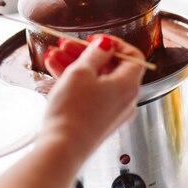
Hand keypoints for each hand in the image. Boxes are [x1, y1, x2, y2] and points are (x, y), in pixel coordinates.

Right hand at [40, 34, 145, 157]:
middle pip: (110, 68)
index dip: (115, 44)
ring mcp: (111, 112)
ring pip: (96, 80)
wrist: (62, 147)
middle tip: (67, 45)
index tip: (96, 40)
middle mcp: (125, 100)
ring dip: (75, 65)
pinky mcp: (97, 121)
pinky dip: (75, 82)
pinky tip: (54, 71)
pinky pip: (90, 94)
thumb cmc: (73, 112)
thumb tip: (105, 45)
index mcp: (128, 85)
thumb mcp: (81, 72)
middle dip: (86, 53)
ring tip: (53, 55)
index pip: (133, 57)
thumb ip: (95, 54)